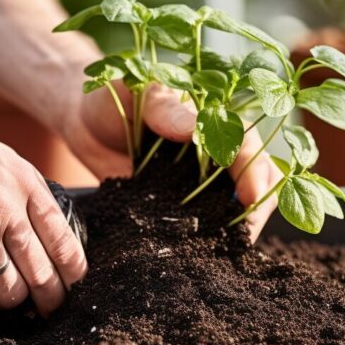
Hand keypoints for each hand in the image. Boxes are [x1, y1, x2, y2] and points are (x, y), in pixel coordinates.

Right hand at [0, 109, 86, 316]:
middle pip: (42, 273)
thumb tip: (39, 228)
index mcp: (25, 183)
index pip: (64, 242)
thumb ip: (19, 190)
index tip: (70, 287)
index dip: (72, 274)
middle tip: (44, 311)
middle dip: (47, 300)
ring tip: (0, 303)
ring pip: (9, 291)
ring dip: (6, 305)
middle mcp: (7, 207)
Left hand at [61, 81, 280, 241]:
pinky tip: (208, 251)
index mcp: (215, 117)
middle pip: (260, 177)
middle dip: (258, 206)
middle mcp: (219, 148)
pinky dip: (218, 236)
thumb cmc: (111, 97)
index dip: (253, 171)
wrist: (84, 121)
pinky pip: (212, 220)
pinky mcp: (186, 201)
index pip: (247, 145)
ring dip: (242, 224)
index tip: (249, 198)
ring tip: (228, 248)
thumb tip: (196, 127)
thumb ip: (164, 107)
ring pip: (243, 202)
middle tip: (243, 236)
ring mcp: (205, 177)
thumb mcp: (137, 94)